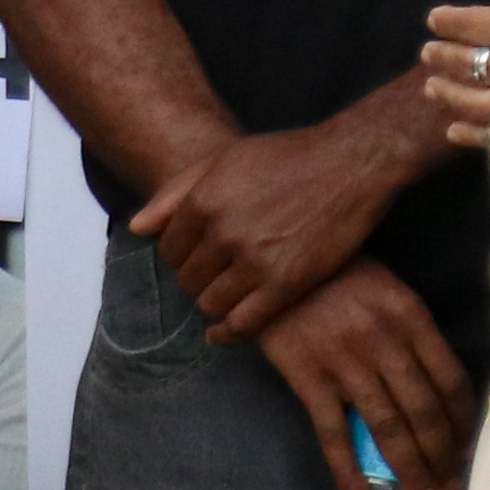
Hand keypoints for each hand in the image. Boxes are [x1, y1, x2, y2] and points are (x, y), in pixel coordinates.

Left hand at [129, 115, 409, 337]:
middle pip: (188, 280)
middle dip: (197, 279)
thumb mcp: (225, 159)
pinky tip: (226, 332)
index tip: (200, 256)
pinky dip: (230, 332)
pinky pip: (244, 323)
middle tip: (218, 274)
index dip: (181, 255)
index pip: (169, 250)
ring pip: (211, 304)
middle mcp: (224, 233)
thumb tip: (138, 229)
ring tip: (230, 293)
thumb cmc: (289, 156)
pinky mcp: (286, 284)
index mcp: (203, 201)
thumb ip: (176, 192)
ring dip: (215, 303)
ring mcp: (255, 261)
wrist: (351, 163)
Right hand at [248, 256, 476, 489]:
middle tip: (449, 488)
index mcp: (412, 317)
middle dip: (442, 456)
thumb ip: (412, 332)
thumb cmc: (336, 273)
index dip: (464, 422)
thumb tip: (437, 388)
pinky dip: (347, 471)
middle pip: (425, 411)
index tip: (467, 450)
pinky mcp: (309, 377)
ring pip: (388, 428)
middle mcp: (386, 342)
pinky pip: (334, 433)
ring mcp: (346, 362)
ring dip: (410, 469)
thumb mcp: (388, 289)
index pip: (451, 380)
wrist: (272, 260)